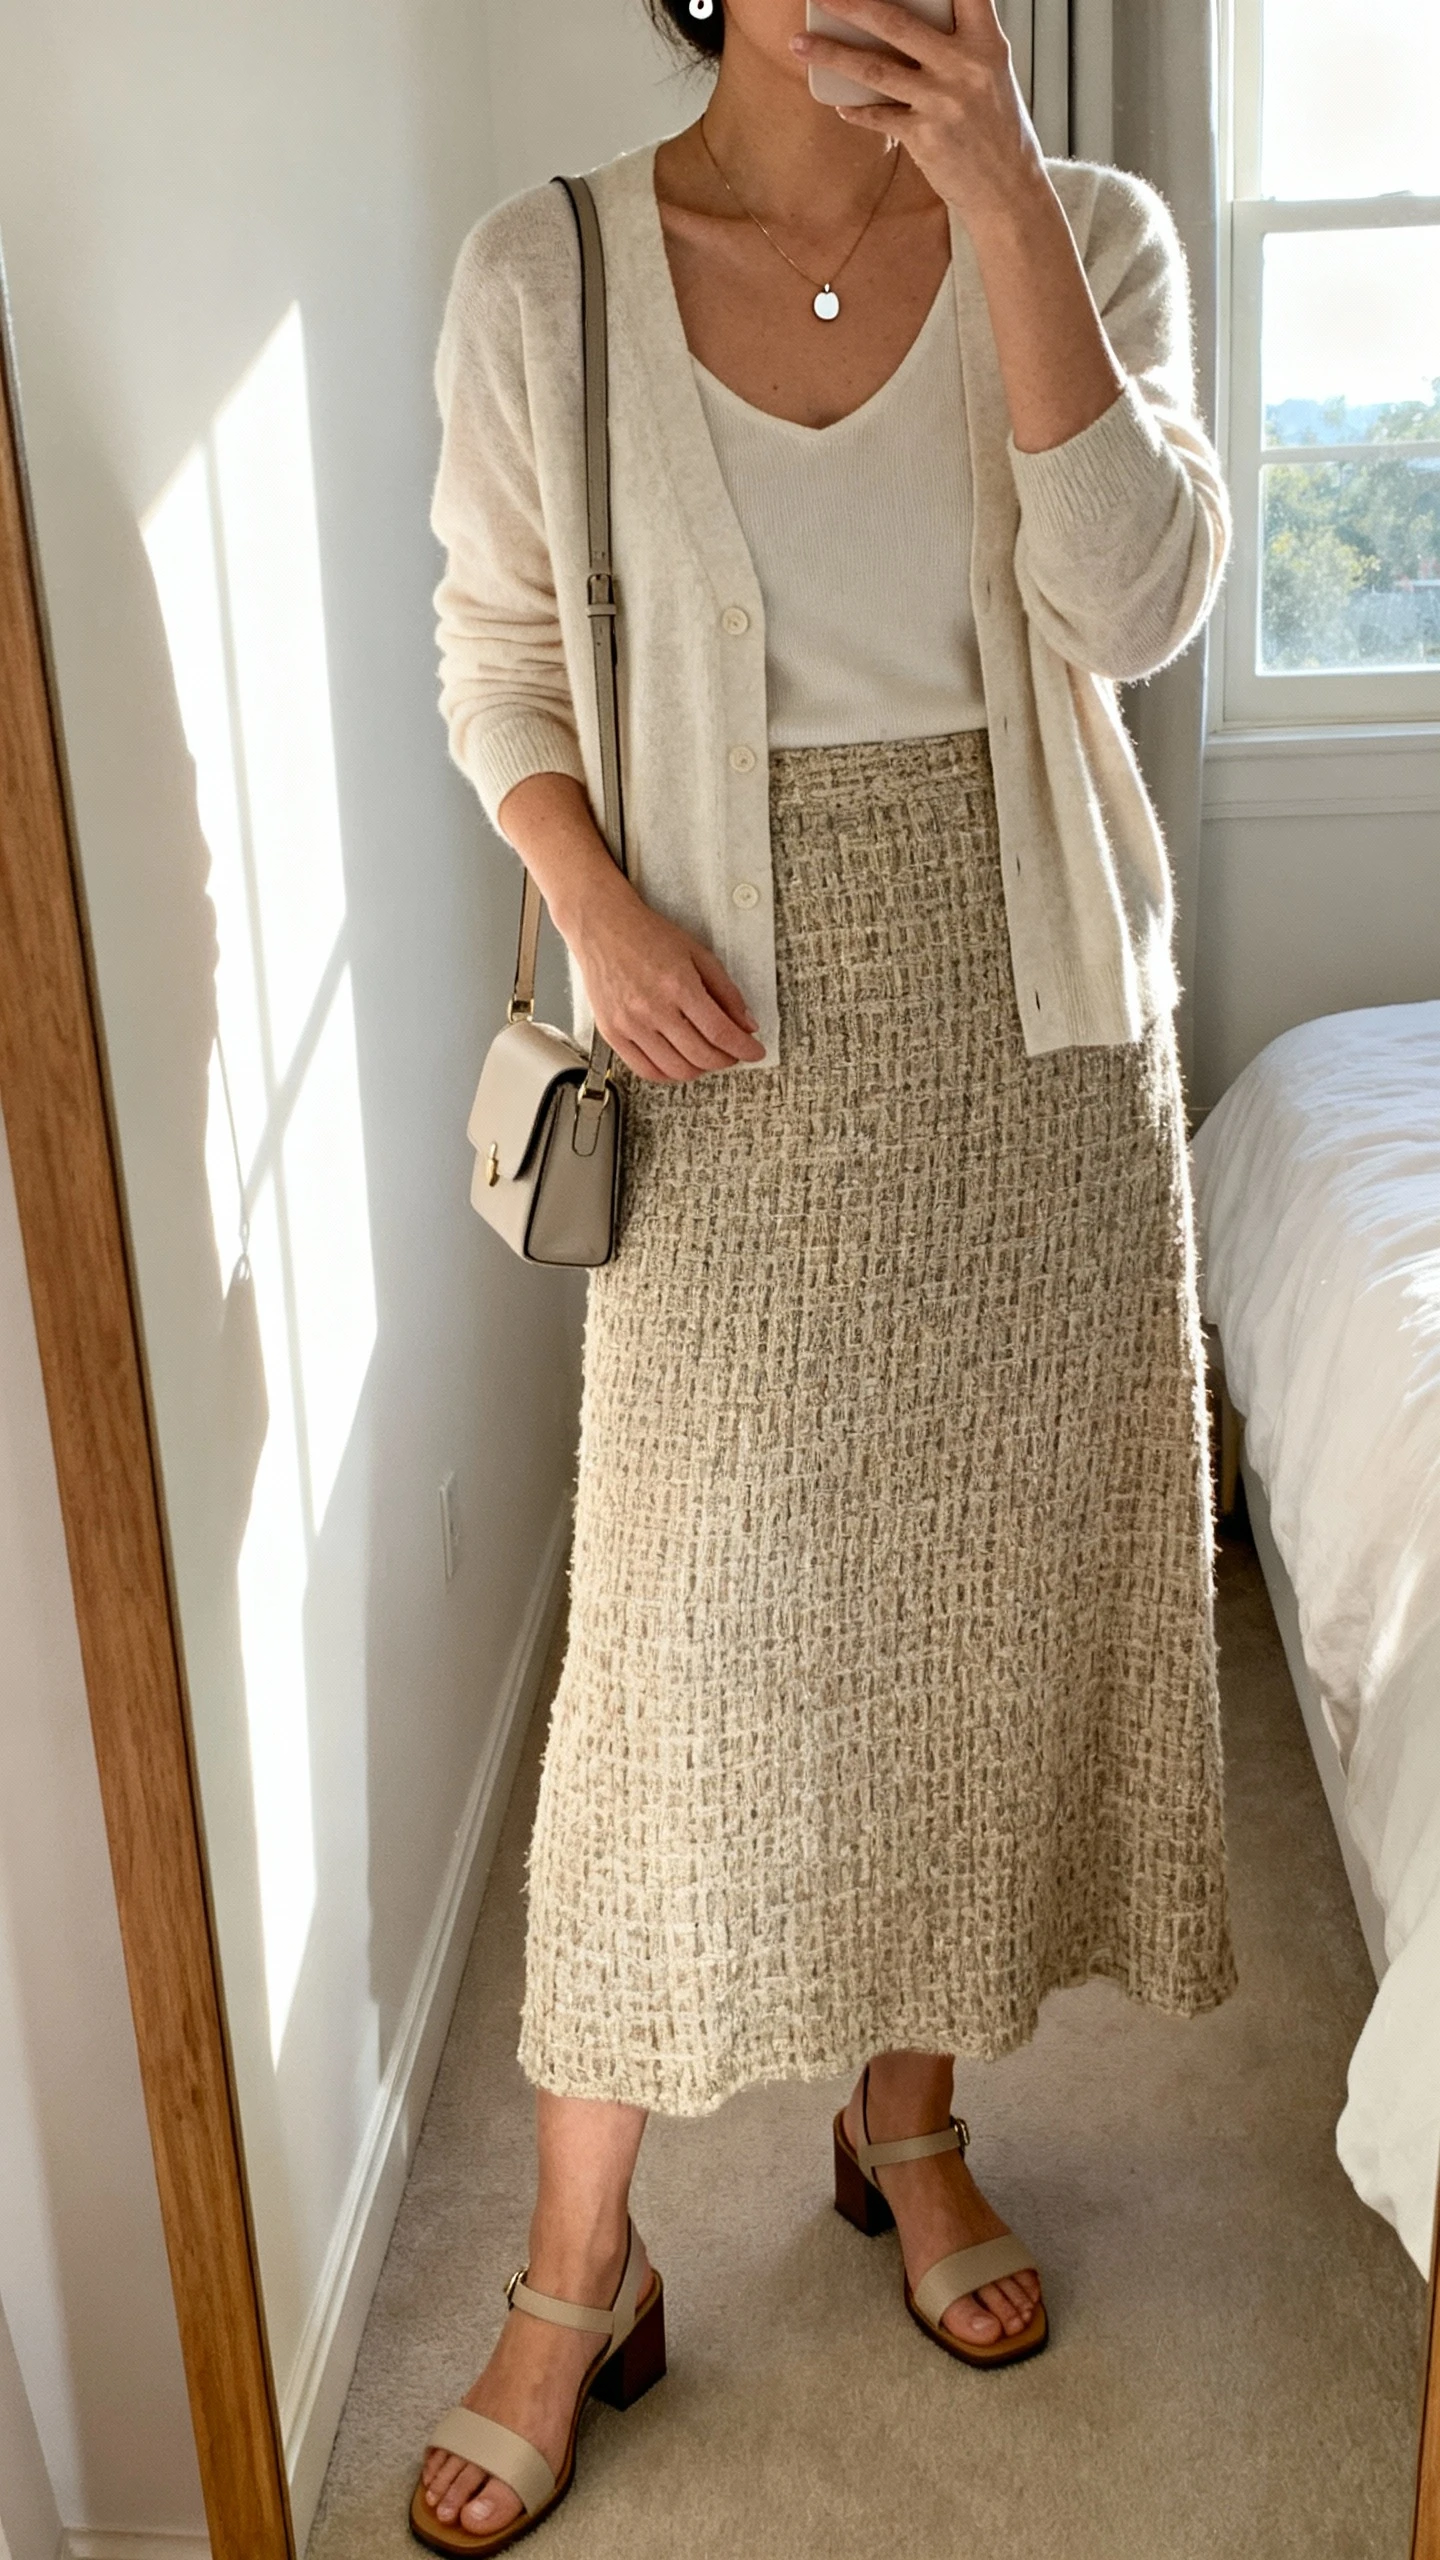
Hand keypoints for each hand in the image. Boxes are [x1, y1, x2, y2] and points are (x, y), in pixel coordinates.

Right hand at [572, 871, 766, 1082]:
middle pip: (701, 1055)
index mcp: (678, 985)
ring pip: (676, 1069)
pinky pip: (645, 1070)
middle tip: (732, 1052)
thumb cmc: (646, 935)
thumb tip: (746, 1024)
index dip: (744, 1048)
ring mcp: (630, 1024)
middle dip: (726, 1060)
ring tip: (706, 1056)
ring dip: (700, 1069)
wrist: (602, 927)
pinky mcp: (612, 1033)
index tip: (754, 1052)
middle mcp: (653, 1008)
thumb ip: (726, 991)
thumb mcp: (697, 954)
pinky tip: (679, 1063)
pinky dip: (669, 1074)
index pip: (720, 1032)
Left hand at [791, 0, 1045, 234]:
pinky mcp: (924, 137)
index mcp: (987, 44)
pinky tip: (839, 105)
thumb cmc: (998, 128)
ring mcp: (942, 102)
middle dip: (852, 4)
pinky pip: (878, 116)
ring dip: (831, 54)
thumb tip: (908, 22)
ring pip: (874, 70)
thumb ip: (960, 44)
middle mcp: (964, 66)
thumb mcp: (992, 74)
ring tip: (799, 44)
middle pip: (896, 23)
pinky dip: (855, 110)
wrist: (1009, 189)